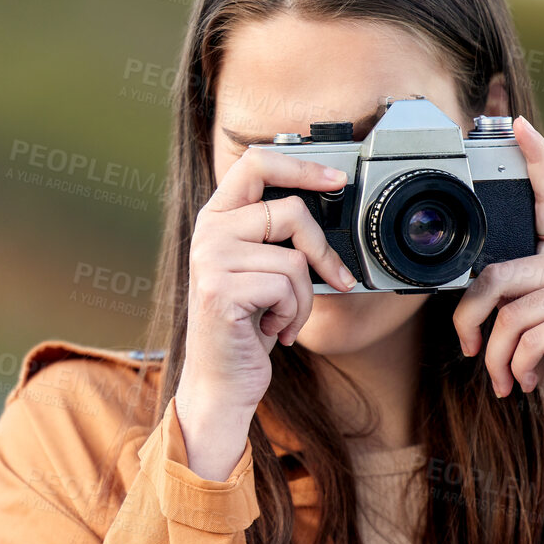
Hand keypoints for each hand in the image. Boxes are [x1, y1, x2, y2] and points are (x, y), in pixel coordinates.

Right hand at [174, 148, 356, 479]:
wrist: (222, 380)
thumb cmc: (247, 326)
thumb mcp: (261, 270)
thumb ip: (279, 236)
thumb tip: (329, 209)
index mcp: (217, 218)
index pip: (255, 163)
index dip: (300, 166)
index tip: (335, 180)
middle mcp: (208, 232)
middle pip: (288, 210)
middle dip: (321, 251)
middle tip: (334, 279)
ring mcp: (210, 259)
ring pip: (293, 258)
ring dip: (304, 298)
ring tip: (284, 317)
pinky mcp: (220, 289)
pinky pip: (286, 287)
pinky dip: (293, 315)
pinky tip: (272, 330)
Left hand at [451, 116, 543, 543]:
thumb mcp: (527, 336)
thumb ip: (504, 309)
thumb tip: (464, 306)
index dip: (534, 162)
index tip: (515, 123)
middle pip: (496, 277)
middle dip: (469, 322)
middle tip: (471, 354)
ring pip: (509, 316)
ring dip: (496, 359)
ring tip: (506, 380)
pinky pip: (529, 337)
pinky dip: (517, 367)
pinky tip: (526, 382)